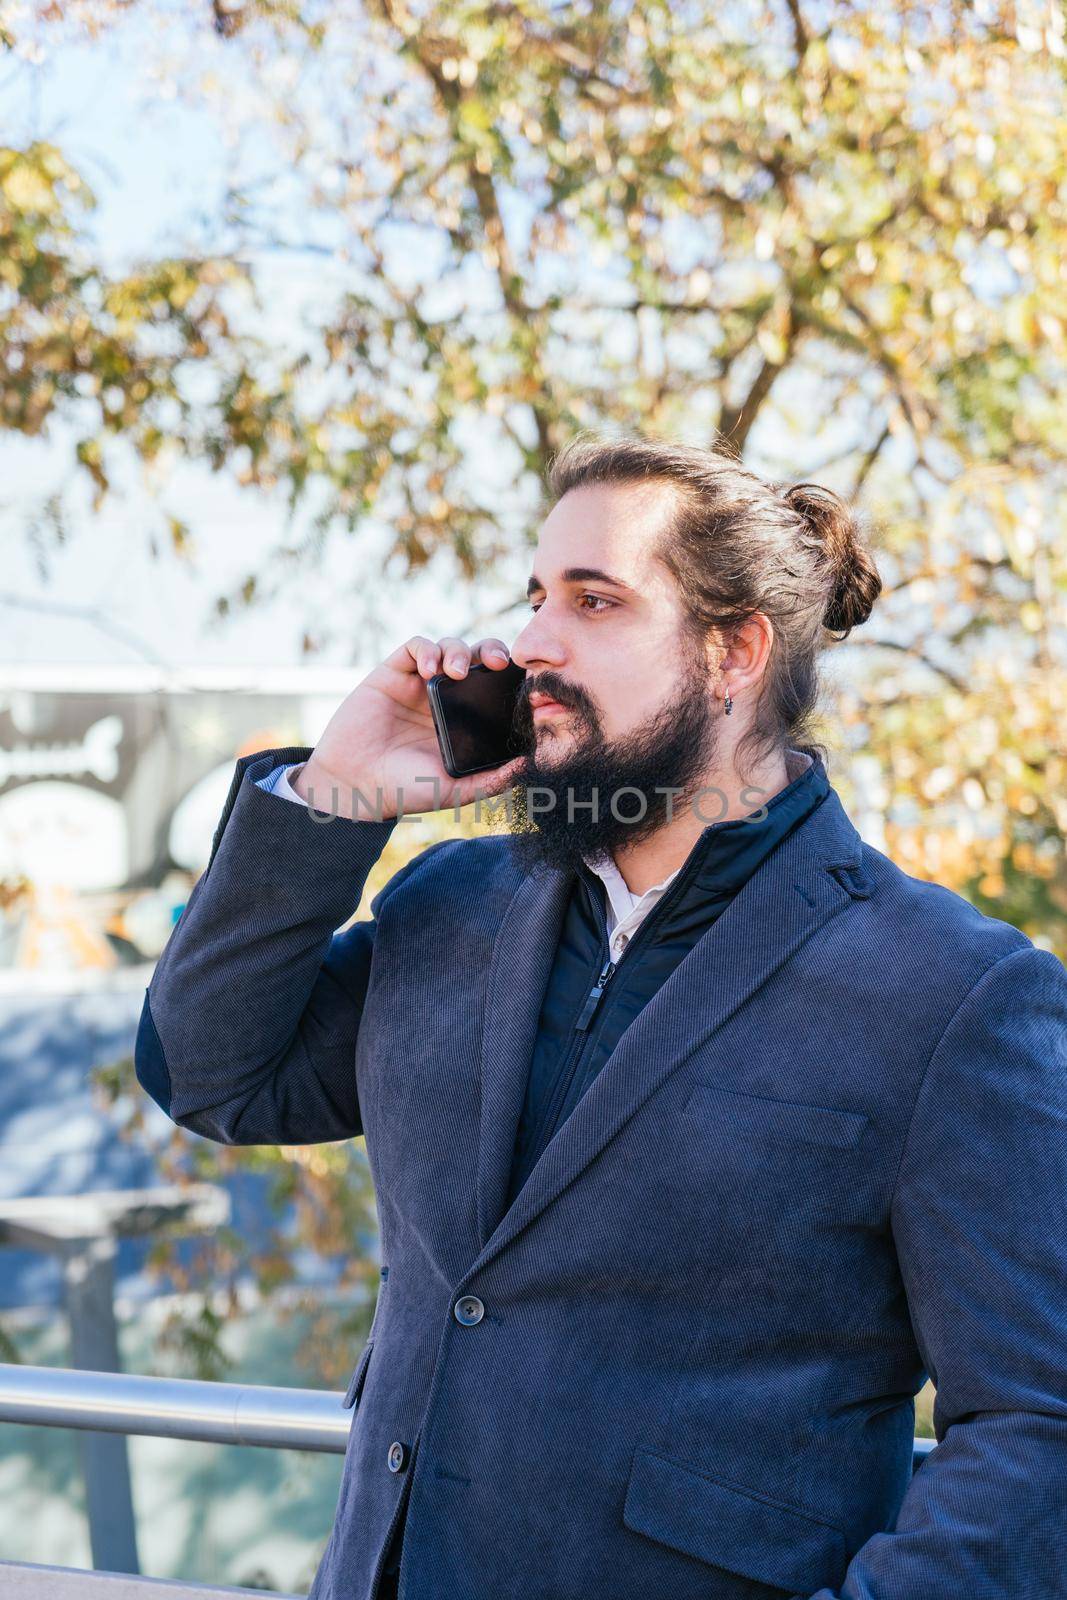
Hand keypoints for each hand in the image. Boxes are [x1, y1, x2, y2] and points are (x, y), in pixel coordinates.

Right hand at [292, 635, 527, 819]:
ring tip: (456, 671)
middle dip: (491, 651)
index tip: (521, 680)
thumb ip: (492, 780)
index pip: (493, 685)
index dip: (509, 675)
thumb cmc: (405, 790)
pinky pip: (415, 647)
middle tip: (498, 662)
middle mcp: (444, 697)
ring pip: (448, 647)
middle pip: (476, 658)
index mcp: (464, 718)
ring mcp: (418, 683)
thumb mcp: (456, 790)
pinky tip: (430, 669)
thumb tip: (528, 765)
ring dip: (458, 651)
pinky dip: (428, 650)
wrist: (356, 785)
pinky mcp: (392, 673)